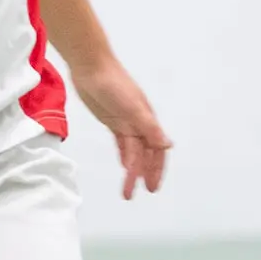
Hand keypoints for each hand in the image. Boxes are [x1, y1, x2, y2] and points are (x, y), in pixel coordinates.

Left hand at [74, 58, 170, 198]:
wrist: (92, 68)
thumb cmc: (114, 85)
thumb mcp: (133, 108)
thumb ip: (149, 128)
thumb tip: (168, 146)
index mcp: (148, 120)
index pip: (156, 150)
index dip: (156, 169)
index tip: (152, 187)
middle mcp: (140, 123)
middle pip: (146, 154)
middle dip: (146, 173)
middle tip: (143, 192)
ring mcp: (126, 122)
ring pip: (133, 151)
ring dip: (132, 169)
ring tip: (128, 188)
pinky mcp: (113, 121)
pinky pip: (123, 144)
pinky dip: (125, 156)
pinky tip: (125, 166)